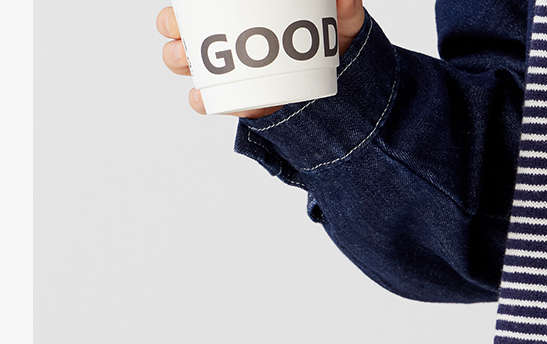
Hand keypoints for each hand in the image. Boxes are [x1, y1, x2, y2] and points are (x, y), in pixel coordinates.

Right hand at [157, 1, 366, 117]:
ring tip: (186, 62)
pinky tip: (203, 98)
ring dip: (179, 61)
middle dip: (173, 31)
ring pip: (188, 65)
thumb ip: (345, 8)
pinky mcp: (240, 101)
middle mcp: (226, 41)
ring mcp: (229, 72)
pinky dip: (203, 101)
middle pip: (181, 32)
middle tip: (180, 33)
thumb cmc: (330, 40)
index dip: (181, 10)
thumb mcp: (339, 22)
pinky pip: (212, 102)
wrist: (342, 83)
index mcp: (238, 14)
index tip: (181, 10)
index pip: (198, 7)